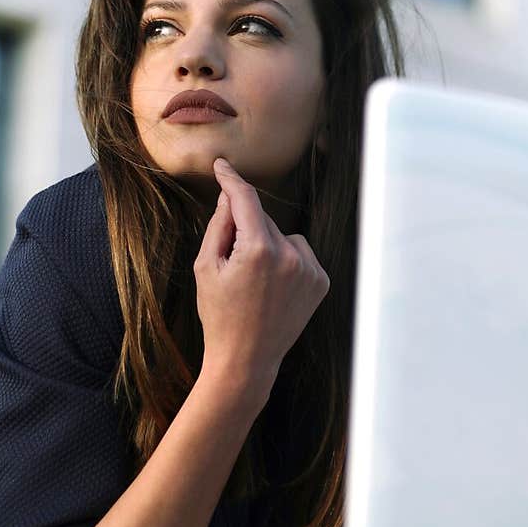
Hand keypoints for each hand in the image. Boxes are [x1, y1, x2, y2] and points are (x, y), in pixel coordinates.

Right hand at [192, 157, 330, 403]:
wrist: (246, 360)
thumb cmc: (219, 315)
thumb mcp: (206, 266)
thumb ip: (219, 225)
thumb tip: (229, 196)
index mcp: (259, 250)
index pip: (246, 199)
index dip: (232, 180)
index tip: (222, 166)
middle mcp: (291, 255)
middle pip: (263, 220)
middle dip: (245, 230)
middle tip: (231, 265)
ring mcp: (310, 270)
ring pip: (283, 235)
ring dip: (268, 245)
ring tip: (254, 281)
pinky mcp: (321, 281)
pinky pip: (300, 253)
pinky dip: (286, 261)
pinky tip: (273, 287)